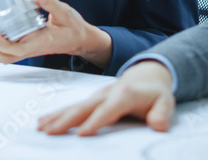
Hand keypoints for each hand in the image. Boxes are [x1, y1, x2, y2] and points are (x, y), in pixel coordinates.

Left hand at [0, 0, 110, 67]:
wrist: (79, 39)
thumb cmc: (73, 28)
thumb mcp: (66, 13)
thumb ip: (52, 4)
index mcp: (40, 43)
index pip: (18, 50)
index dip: (4, 45)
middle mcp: (31, 48)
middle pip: (5, 57)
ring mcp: (28, 48)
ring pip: (4, 55)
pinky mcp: (26, 43)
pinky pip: (7, 47)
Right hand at [37, 60, 174, 135]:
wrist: (147, 74)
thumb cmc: (154, 92)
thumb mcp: (166, 102)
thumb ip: (162, 114)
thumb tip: (158, 125)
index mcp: (124, 95)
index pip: (107, 111)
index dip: (94, 122)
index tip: (81, 133)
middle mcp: (106, 93)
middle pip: (84, 108)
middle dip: (66, 120)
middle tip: (51, 132)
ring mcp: (97, 95)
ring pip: (74, 107)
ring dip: (57, 117)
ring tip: (41, 127)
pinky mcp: (91, 100)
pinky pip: (72, 107)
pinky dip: (57, 114)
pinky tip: (44, 121)